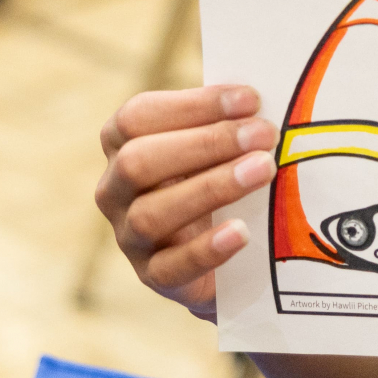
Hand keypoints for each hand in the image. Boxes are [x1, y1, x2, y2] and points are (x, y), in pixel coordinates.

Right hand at [95, 85, 276, 321]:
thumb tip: (258, 102)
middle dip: (205, 144)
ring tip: (263, 170)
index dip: (194, 106)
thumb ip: (224, 121)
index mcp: (120, 144)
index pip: (139, 116)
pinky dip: (206, 250)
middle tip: (263, 135)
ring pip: (151, 215)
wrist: (222, 255)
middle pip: (138, 162)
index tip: (250, 100)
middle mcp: (113, 189)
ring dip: (212, 188)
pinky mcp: (153, 277)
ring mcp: (129, 237)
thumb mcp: (212, 146)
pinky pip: (170, 268)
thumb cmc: (215, 177)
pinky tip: (241, 232)